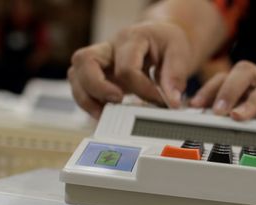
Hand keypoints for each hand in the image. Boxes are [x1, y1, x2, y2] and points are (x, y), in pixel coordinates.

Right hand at [68, 21, 190, 117]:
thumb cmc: (167, 43)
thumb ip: (175, 76)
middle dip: (98, 87)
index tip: (162, 101)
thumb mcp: (179, 53)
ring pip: (76, 75)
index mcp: (131, 38)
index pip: (127, 68)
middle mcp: (109, 48)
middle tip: (119, 100)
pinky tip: (105, 113)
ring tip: (106, 114)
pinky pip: (80, 87)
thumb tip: (171, 101)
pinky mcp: (97, 75)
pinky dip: (88, 103)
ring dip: (86, 98)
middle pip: (84, 61)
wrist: (160, 38)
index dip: (143, 90)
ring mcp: (100, 62)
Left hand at [189, 60, 255, 127]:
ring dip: (249, 102)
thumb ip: (241, 123)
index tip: (195, 106)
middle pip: (244, 71)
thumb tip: (208, 135)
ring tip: (237, 117)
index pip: (227, 77)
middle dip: (226, 89)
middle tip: (216, 110)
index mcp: (254, 87)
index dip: (209, 89)